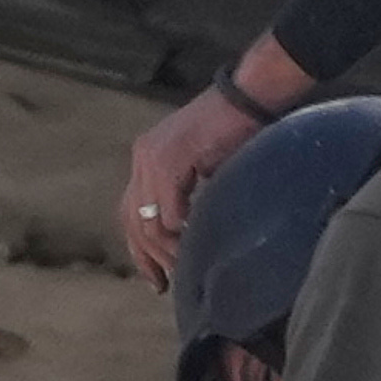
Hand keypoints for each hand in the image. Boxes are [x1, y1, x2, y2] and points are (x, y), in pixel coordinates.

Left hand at [118, 47, 309, 285]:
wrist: (250, 96)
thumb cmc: (236, 129)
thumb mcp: (201, 166)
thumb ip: (186, 193)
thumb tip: (186, 234)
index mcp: (146, 157)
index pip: (130, 211)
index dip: (139, 248)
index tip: (155, 276)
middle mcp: (142, 157)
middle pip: (132, 220)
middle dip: (146, 257)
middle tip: (163, 284)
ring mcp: (153, 157)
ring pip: (148, 221)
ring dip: (167, 250)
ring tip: (186, 268)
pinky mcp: (171, 159)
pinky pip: (168, 209)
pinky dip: (179, 232)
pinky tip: (194, 245)